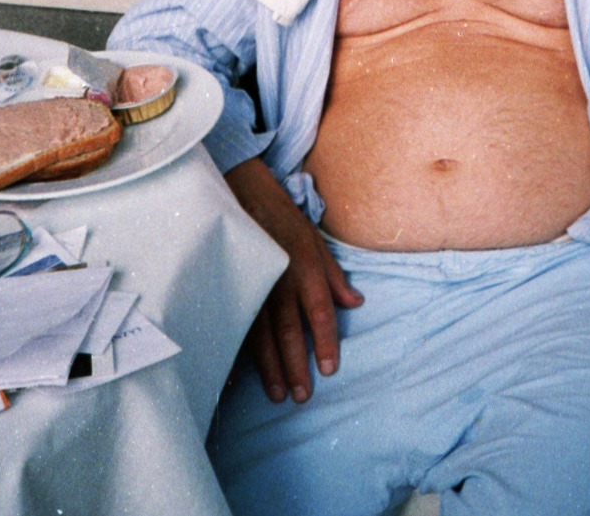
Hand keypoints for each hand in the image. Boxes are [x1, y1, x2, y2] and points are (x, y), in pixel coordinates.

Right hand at [225, 158, 362, 403]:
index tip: (328, 369)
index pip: (320, 312)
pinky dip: (236, 354)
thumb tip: (356, 303)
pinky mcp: (233, 287)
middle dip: (296, 366)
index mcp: (306, 269)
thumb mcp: (316, 242)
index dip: (325, 342)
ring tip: (277, 394)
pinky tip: (237, 379)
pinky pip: (236, 326)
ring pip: (262, 336)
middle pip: (290, 331)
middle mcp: (281, 281)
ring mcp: (254, 286)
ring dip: (270, 368)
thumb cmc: (285, 220)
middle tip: (302, 396)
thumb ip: (334, 276)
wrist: (244, 194)